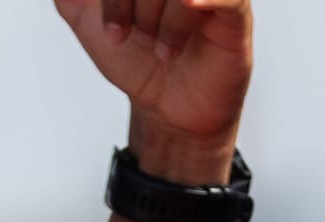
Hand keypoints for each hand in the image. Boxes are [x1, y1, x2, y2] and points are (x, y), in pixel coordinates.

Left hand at [53, 0, 251, 177]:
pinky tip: (190, 7)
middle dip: (126, 1)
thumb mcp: (88, 19)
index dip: (113, 0)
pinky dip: (202, 0)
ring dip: (157, 18)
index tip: (110, 29)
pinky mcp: (236, 12)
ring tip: (158, 49)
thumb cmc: (136, 58)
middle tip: (126, 35)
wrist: (164, 108)